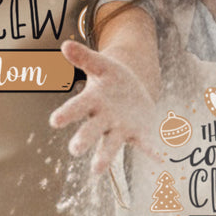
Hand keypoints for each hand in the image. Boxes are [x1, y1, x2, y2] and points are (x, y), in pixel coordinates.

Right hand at [49, 39, 158, 174]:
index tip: (55, 121)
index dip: (67, 113)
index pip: (77, 107)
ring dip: (104, 157)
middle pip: (91, 130)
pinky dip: (151, 151)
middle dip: (83, 139)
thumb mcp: (101, 65)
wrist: (132, 90)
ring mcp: (120, 128)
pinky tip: (160, 158)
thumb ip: (84, 57)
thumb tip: (64, 45)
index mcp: (92, 100)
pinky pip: (144, 144)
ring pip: (110, 145)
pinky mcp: (138, 133)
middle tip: (75, 150)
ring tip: (96, 170)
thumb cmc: (111, 78)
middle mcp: (102, 119)